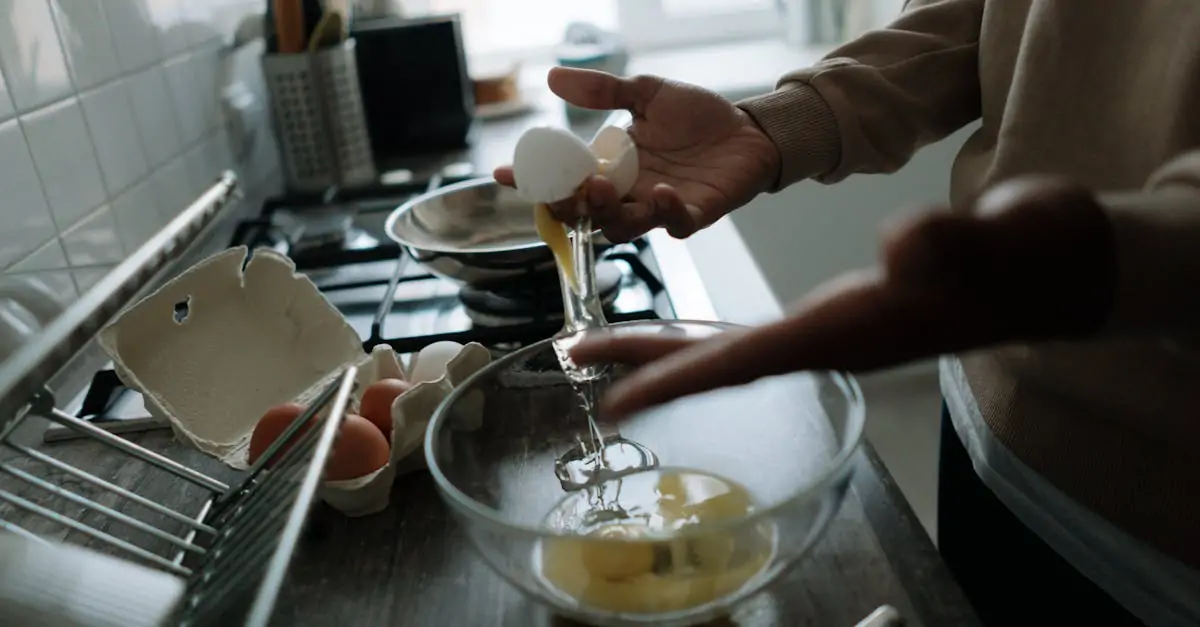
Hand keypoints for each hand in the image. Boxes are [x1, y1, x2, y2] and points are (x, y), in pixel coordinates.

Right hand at [494, 67, 780, 242]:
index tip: (504, 173)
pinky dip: (665, 212)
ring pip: (621, 226)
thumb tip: (553, 77)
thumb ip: (603, 92)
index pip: (563, 179)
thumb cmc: (697, 116)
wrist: (748, 129)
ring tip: (604, 186)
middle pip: (585, 214)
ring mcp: (659, 207)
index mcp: (611, 166)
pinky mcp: (694, 214)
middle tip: (569, 185)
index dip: (533, 181)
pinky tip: (661, 192)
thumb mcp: (646, 93)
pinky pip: (674, 224)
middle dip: (570, 204)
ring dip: (609, 211)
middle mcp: (629, 192)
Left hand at [571, 177, 1118, 417]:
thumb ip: (955, 245)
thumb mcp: (1003, 240)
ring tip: (607, 348)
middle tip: (577, 360)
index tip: (617, 400)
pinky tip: (691, 336)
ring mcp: (839, 329)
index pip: (752, 360)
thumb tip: (907, 246)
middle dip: (651, 367)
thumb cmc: (1033, 259)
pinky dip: (713, 337)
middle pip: (724, 363)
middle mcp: (835, 341)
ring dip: (672, 352)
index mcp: (856, 332)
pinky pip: (760, 336)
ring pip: (737, 351)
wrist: (1059, 268)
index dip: (682, 381)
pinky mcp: (845, 313)